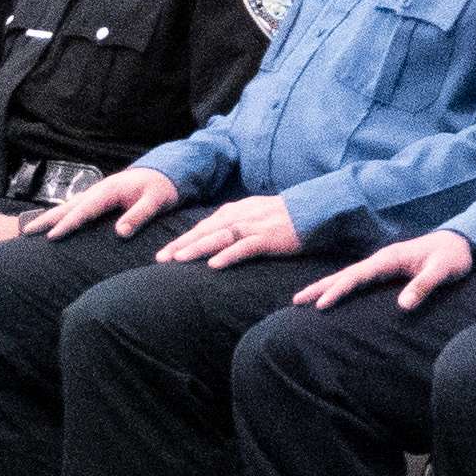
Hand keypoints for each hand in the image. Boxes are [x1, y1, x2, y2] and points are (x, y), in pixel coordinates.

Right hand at [36, 166, 181, 237]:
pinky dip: (62, 214)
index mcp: (109, 191)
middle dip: (46, 219)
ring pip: (68, 205)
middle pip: (68, 206)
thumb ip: (139, 215)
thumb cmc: (163, 187)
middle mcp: (99, 190)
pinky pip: (76, 206)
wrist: (168, 171)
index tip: (51, 237)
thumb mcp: (157, 201)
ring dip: (50, 216)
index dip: (67, 224)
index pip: (84, 211)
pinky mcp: (101, 196)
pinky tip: (55, 222)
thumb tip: (120, 232)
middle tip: (25, 231)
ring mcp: (98, 192)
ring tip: (31, 228)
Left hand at [159, 194, 308, 266]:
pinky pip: (245, 247)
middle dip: (181, 244)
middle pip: (205, 231)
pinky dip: (228, 255)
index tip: (164, 253)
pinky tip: (214, 265)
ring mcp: (254, 226)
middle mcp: (241, 216)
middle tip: (161, 258)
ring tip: (178, 260)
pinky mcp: (268, 238)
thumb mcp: (256, 215)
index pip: (204, 226)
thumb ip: (236, 223)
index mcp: (236, 211)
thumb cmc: (286, 217)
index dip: (183, 239)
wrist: (314, 210)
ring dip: (197, 248)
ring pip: (219, 237)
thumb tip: (217, 235)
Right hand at [304, 231, 475, 309]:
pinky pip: (357, 279)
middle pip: (344, 274)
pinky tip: (332, 295)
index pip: (357, 276)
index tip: (321, 305)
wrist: (460, 244)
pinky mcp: (385, 270)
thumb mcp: (442, 271)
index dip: (338, 290)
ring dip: (325, 287)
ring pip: (347, 276)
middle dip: (319, 287)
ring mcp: (381, 264)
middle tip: (296, 301)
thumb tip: (403, 306)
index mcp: (389, 258)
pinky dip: (340, 287)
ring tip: (303, 299)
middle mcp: (381, 260)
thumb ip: (423, 286)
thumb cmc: (451, 258)